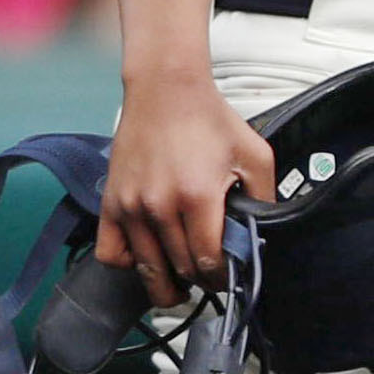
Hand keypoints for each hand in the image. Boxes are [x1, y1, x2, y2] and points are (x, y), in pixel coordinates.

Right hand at [95, 74, 274, 308]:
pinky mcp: (109, 203)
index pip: (207, 260)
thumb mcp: (255, 155)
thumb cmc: (212, 121)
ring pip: (146, 268)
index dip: (221, 277)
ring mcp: (129, 207)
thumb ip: (264, 198)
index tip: (229, 278)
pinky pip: (110, 253)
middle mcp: (159, 206)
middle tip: (211, 278)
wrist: (166, 91)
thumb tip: (262, 236)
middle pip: (179, 268)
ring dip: (166, 282)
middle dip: (199, 281)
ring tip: (182, 282)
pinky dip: (129, 264)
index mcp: (198, 196)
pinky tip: (149, 257)